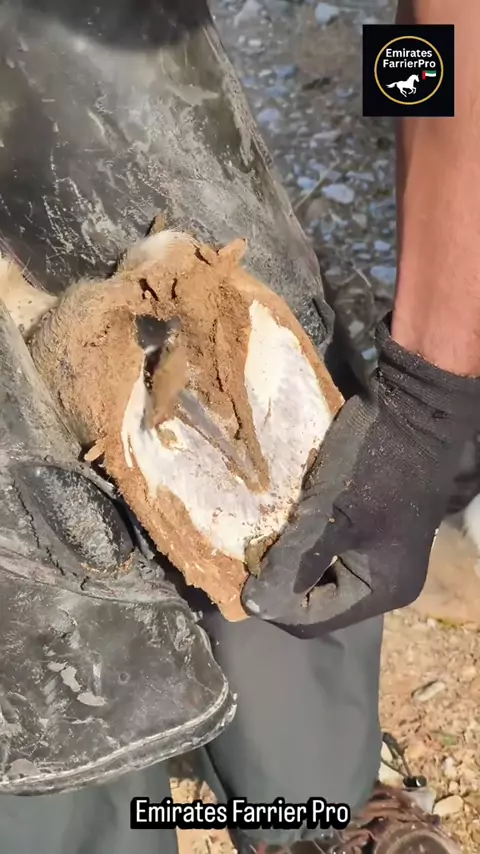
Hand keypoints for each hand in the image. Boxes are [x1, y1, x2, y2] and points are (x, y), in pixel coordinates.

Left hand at [242, 319, 479, 637]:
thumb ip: (292, 563)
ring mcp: (380, 554)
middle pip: (317, 600)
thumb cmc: (376, 463)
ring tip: (261, 536)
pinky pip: (329, 549)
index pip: (313, 621)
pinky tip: (284, 520)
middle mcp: (384, 582)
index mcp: (382, 590)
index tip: (239, 574)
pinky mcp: (371, 529)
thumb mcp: (329, 516)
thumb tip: (253, 606)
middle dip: (280, 580)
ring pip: (319, 573)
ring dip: (289, 558)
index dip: (273, 603)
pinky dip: (304, 540)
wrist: (415, 408)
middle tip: (247, 553)